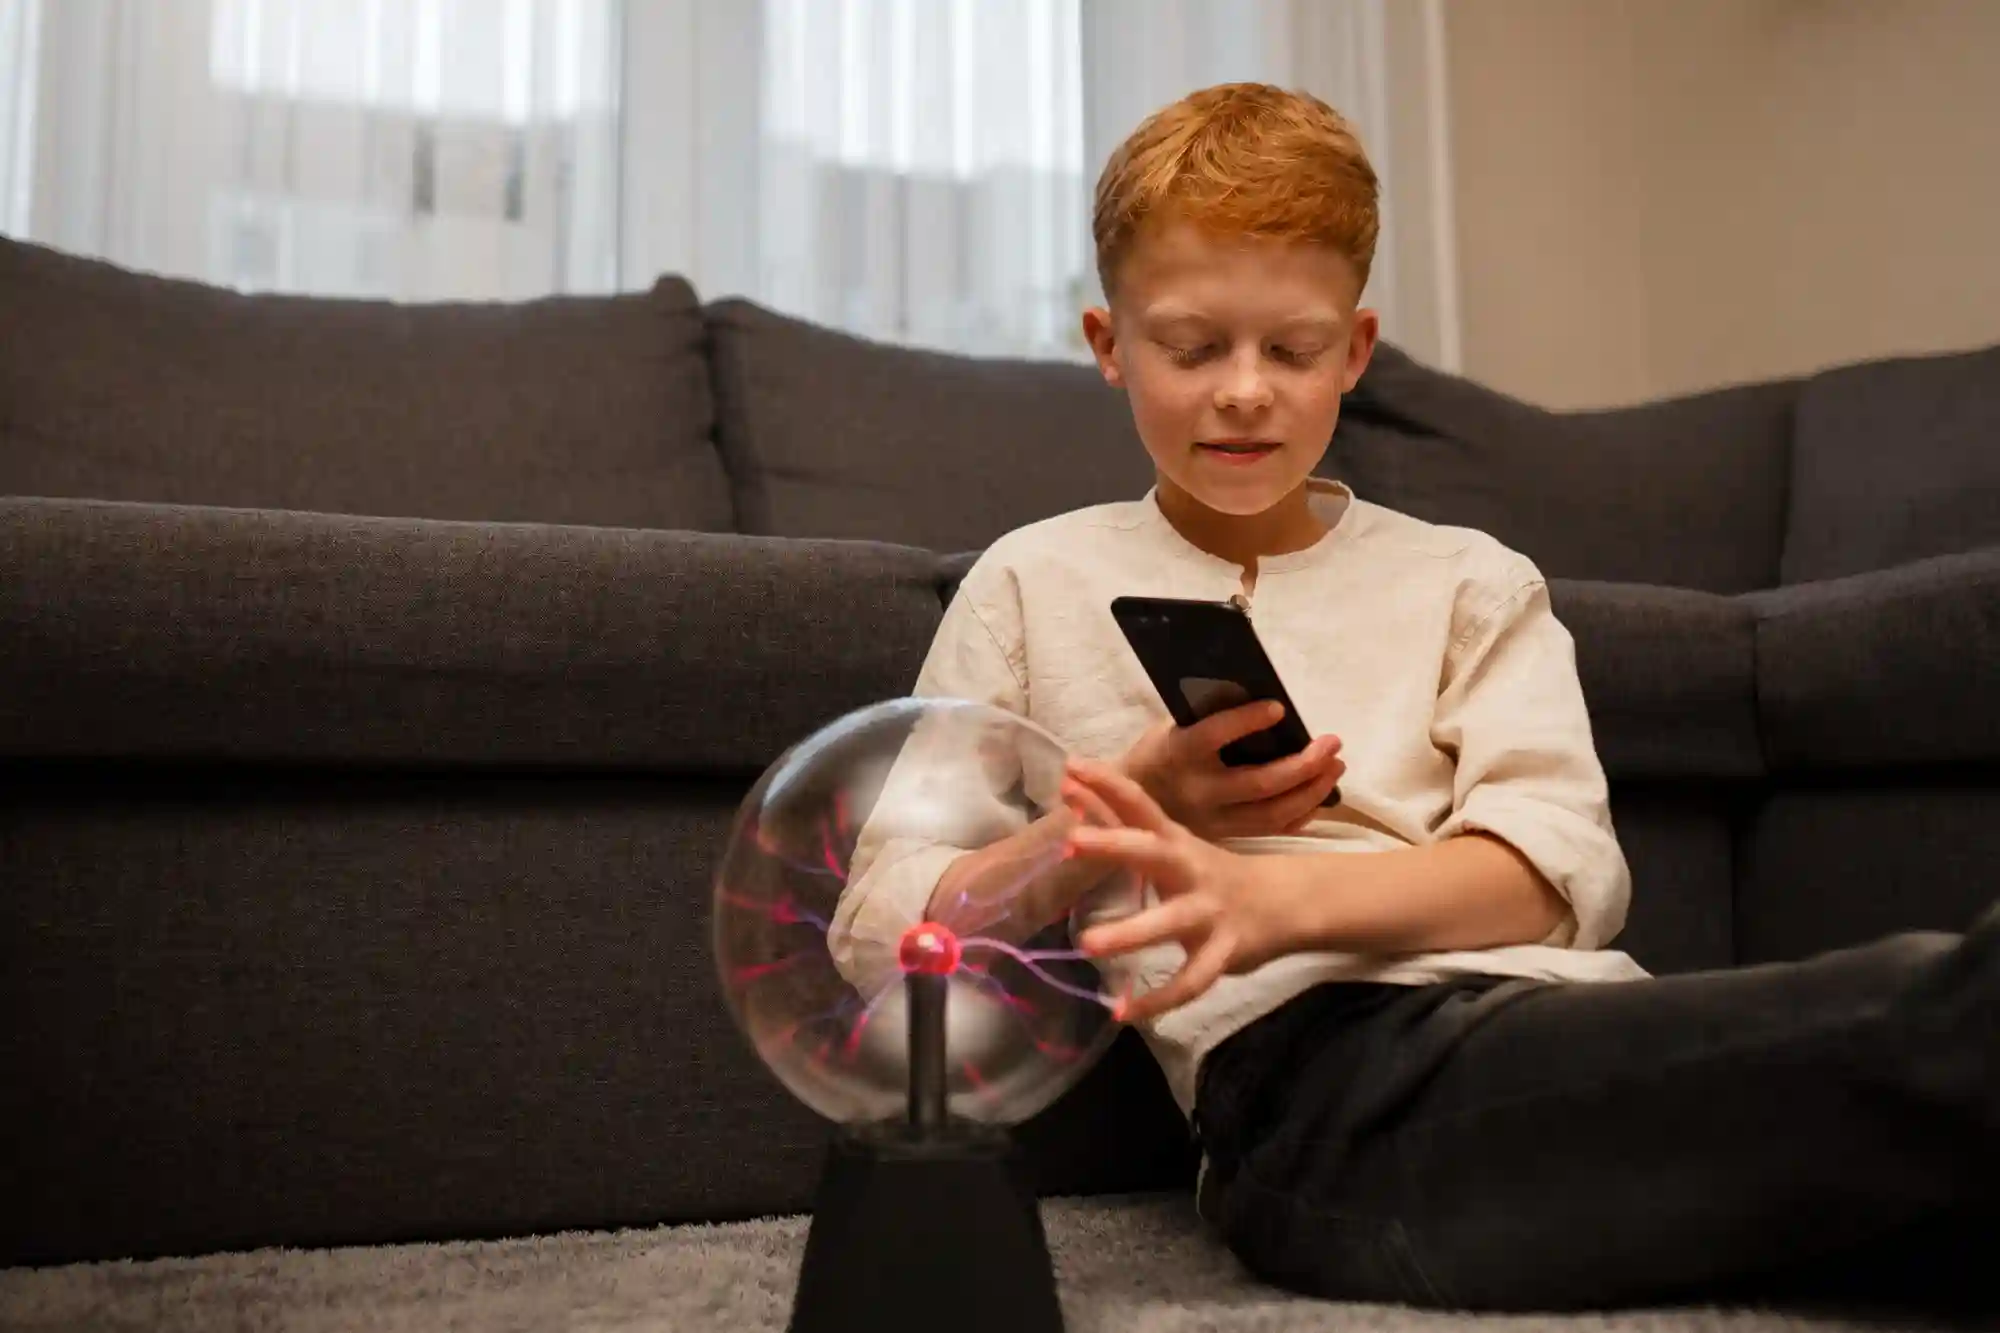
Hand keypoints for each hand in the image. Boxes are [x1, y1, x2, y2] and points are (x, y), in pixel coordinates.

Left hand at [1060, 757, 1299, 1022]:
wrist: (1286, 902)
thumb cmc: (1209, 870)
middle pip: (1151, 852)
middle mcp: (1190, 870)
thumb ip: (1119, 819)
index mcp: (1174, 841)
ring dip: (1130, 932)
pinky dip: (1157, 1000)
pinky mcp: (1222, 952)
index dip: (1107, 785)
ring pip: (1169, 922)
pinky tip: (1122, 1012)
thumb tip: (1069, 786)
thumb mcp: (1169, 842)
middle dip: (1113, 845)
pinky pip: (1189, 980)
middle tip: (1071, 840)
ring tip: (1087, 944)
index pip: (1139, 805)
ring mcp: (1208, 911)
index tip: (1070, 768)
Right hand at [1117, 702, 1344, 841]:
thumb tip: (1261, 698)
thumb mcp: (1174, 727)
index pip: (1215, 735)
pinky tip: (1319, 795)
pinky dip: (1301, 813)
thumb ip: (1210, 716)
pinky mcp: (1224, 837)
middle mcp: (1199, 790)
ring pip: (1272, 813)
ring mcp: (1213, 820)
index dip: (1247, 721)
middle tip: (1332, 743)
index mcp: (1180, 753)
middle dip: (1304, 765)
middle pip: (1260, 784)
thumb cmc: (1159, 754)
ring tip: (1335, 767)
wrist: (1130, 808)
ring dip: (1312, 791)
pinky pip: (1271, 830)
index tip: (1279, 708)